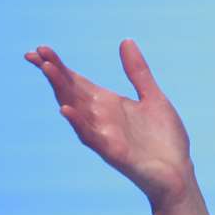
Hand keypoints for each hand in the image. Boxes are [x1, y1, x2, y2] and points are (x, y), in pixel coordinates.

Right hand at [25, 39, 193, 208]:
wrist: (179, 173)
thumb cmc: (165, 140)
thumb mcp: (153, 97)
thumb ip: (138, 72)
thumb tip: (125, 41)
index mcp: (108, 103)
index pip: (77, 81)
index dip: (58, 66)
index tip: (39, 49)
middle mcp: (101, 118)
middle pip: (71, 91)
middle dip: (54, 72)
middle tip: (36, 53)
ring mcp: (104, 134)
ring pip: (76, 109)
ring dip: (61, 90)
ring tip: (47, 69)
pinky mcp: (113, 151)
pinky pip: (91, 136)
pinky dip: (78, 122)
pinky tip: (65, 109)